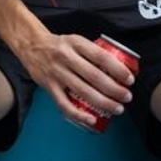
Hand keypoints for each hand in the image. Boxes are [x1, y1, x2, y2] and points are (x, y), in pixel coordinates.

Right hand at [14, 28, 133, 127]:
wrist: (31, 45)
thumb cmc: (59, 45)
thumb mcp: (76, 41)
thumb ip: (92, 53)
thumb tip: (118, 70)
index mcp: (76, 43)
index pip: (101, 57)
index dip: (117, 69)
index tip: (129, 79)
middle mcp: (66, 57)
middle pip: (94, 76)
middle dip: (114, 89)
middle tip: (127, 97)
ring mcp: (56, 72)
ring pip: (82, 91)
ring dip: (103, 102)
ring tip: (117, 109)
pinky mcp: (48, 86)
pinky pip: (64, 104)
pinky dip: (78, 114)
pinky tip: (91, 119)